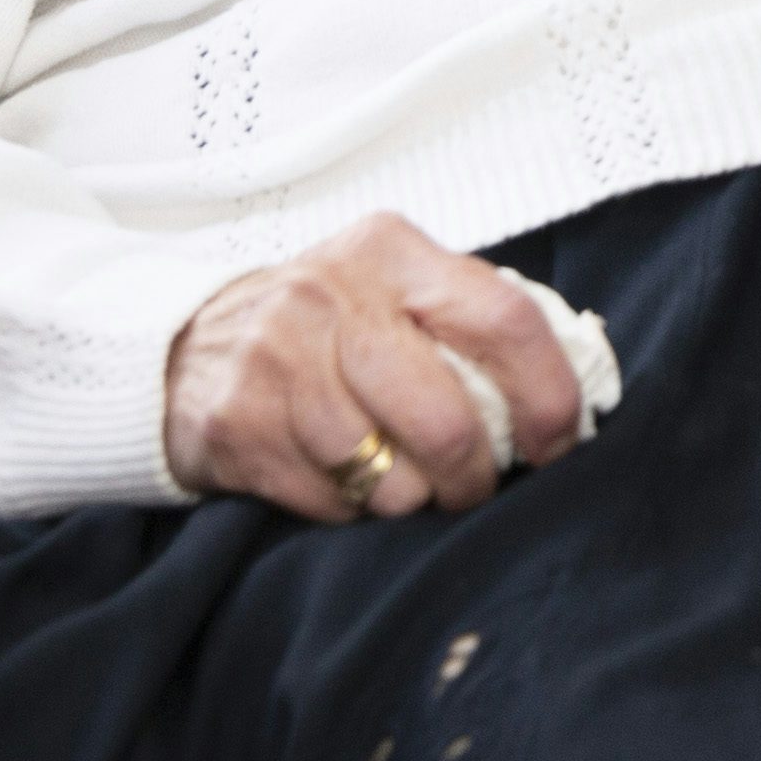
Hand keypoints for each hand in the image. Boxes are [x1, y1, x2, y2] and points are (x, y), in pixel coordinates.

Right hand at [163, 213, 586, 520]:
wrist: (184, 347)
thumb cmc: (326, 327)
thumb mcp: (391, 289)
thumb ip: (469, 321)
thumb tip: (576, 392)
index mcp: (391, 252)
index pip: (503, 318)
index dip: (548, 394)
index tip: (559, 443)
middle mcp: (331, 295)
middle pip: (448, 419)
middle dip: (477, 476)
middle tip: (474, 487)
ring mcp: (278, 359)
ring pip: (390, 477)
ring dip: (411, 498)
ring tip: (398, 477)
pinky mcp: (238, 423)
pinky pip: (332, 502)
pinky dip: (352, 508)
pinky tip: (339, 476)